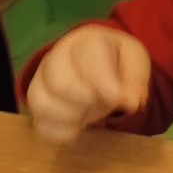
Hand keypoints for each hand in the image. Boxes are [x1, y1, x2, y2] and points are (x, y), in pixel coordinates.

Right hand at [26, 26, 150, 142]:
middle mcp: (56, 57)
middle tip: (106, 104)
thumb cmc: (116, 59)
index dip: (107, 84)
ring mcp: (41, 80)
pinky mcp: (37, 102)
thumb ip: (135, 78)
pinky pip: (39, 122)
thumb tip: (133, 100)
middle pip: (60, 84)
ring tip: (89, 114)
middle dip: (88, 101)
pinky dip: (60, 131)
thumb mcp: (135, 59)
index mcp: (85, 41)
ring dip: (72, 117)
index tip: (124, 101)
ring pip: (41, 103)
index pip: (88, 59)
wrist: (95, 61)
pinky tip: (77, 126)